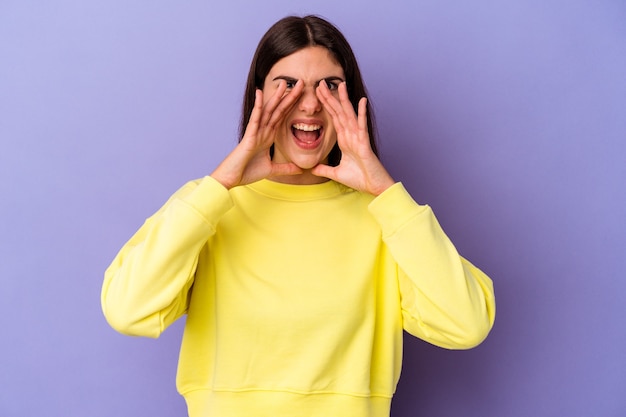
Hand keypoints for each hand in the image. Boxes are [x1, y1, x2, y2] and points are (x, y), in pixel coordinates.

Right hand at [210, 80, 304, 188]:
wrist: (231, 178)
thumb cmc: (247, 172)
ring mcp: (255, 132)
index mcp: (268, 136)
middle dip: (289, 97)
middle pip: (278, 110)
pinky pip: (255, 118)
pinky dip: (258, 106)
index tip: (302, 94)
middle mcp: (262, 131)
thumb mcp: (272, 170)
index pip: (282, 117)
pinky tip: (261, 93)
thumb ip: (285, 168)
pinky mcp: (249, 136)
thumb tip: (300, 169)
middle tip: (300, 82)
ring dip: (276, 97)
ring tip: (284, 83)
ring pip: (268, 111)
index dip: (292, 106)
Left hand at [312, 81, 394, 195]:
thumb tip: (311, 169)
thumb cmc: (360, 179)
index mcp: (344, 140)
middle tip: (321, 83)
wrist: (374, 187)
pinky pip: (362, 126)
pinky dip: (361, 114)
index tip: (317, 93)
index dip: (326, 105)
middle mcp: (351, 135)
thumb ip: (324, 170)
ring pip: (349, 115)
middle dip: (330, 98)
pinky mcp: (364, 144)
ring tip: (340, 85)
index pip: (333, 118)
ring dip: (345, 100)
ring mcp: (358, 138)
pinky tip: (361, 101)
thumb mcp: (336, 174)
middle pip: (339, 112)